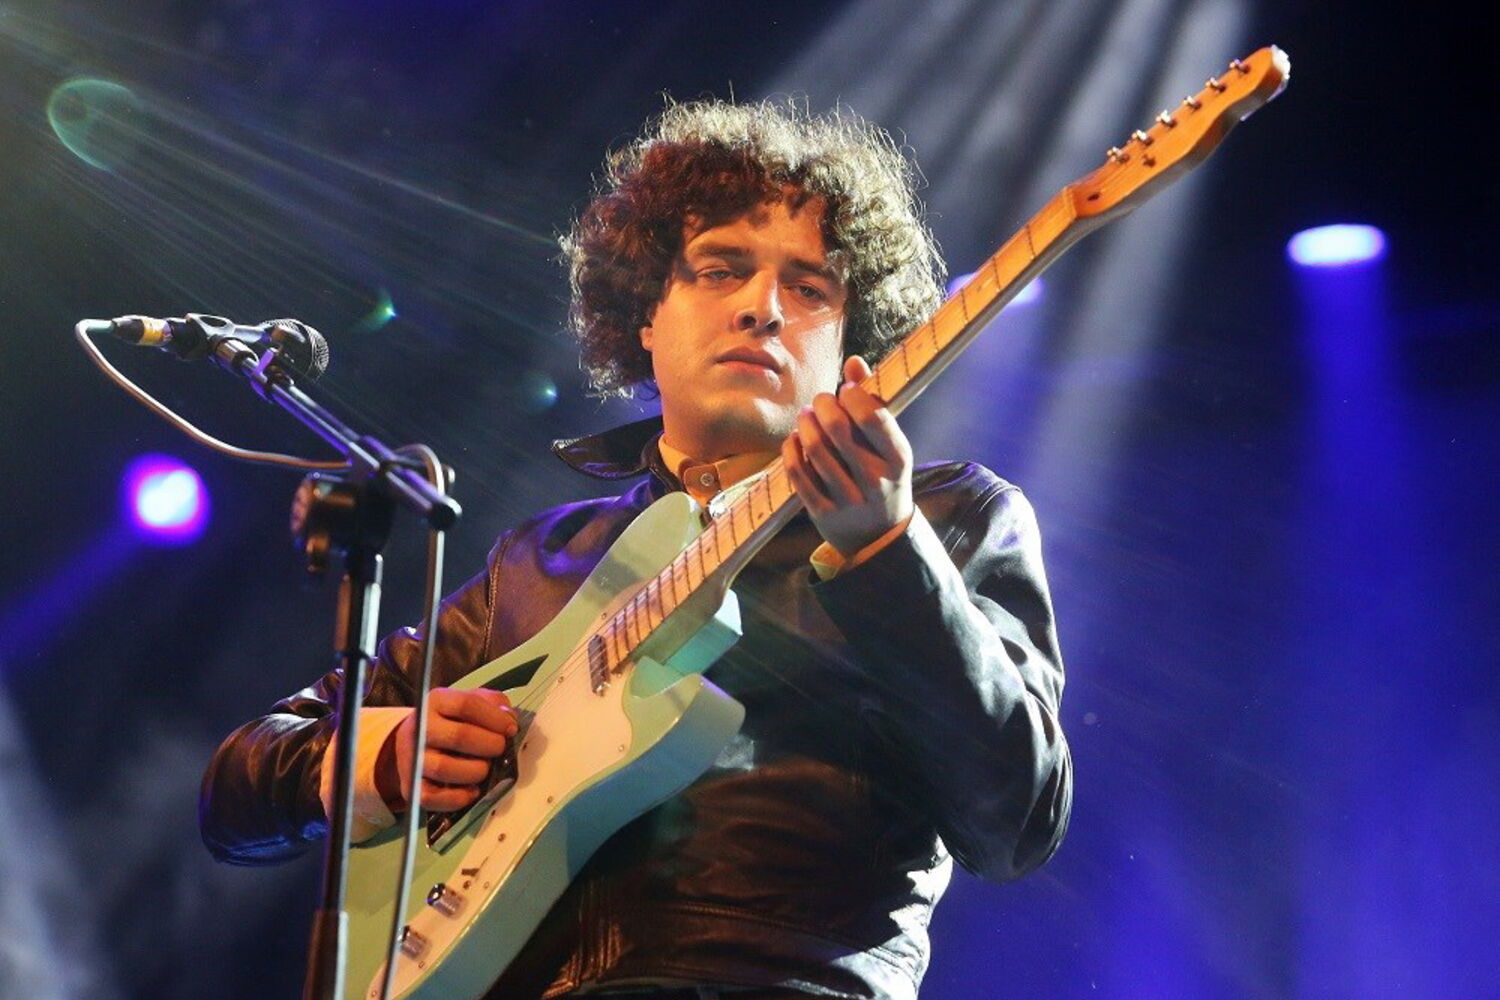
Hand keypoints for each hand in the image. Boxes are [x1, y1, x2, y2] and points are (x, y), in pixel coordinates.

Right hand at [388, 687, 517, 811]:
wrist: (414, 741)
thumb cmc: (450, 720)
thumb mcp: (471, 700)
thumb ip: (493, 703)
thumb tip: (508, 719)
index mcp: (436, 702)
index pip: (466, 704)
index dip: (494, 718)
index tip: (510, 729)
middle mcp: (420, 728)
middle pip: (458, 736)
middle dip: (489, 745)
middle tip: (500, 748)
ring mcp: (413, 758)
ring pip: (444, 768)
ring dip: (475, 771)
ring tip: (485, 768)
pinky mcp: (411, 786)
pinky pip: (433, 797)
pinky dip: (458, 797)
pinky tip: (473, 790)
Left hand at [782, 355, 913, 556]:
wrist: (880, 537)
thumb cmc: (883, 477)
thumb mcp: (889, 445)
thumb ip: (873, 402)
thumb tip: (853, 362)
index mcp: (898, 458)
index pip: (872, 416)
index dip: (852, 395)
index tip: (845, 391)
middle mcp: (875, 480)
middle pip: (837, 428)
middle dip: (822, 404)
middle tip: (820, 402)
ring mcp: (848, 499)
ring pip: (815, 449)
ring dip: (805, 424)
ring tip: (806, 416)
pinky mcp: (822, 512)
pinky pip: (797, 472)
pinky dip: (791, 449)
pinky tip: (795, 439)